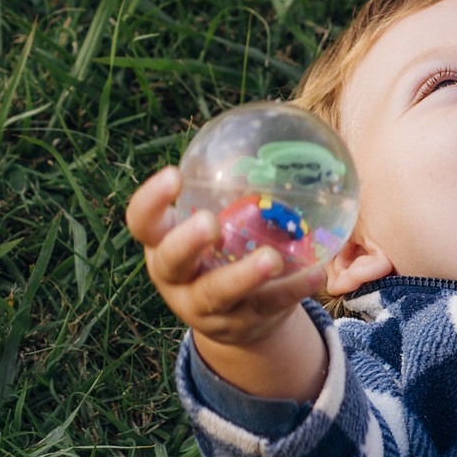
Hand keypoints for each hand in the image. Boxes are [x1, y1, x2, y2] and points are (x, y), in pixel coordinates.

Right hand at [125, 166, 324, 345]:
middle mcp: (176, 278)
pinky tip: (315, 273)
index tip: (174, 174)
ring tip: (270, 258)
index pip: (142, 222)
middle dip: (187, 243)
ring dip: (243, 276)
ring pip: (218, 293)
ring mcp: (204, 307)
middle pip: (170, 262)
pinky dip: (291, 289)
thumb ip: (229, 194)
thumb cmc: (223, 252)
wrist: (237, 317)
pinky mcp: (241, 324)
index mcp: (162, 244)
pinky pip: (267, 305)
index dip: (151, 202)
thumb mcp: (217, 224)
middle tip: (210, 224)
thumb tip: (274, 132)